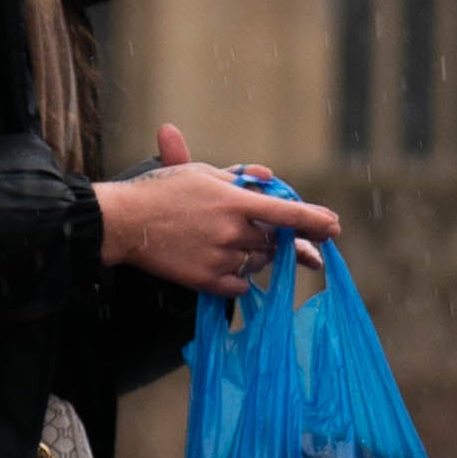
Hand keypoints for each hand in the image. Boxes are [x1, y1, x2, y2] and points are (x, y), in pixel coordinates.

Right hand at [99, 124, 340, 293]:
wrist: (123, 222)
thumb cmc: (162, 191)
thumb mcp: (201, 172)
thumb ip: (239, 176)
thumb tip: (269, 176)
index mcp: (234, 201)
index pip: (287, 214)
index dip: (315, 221)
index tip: (334, 227)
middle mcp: (232, 231)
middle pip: (274, 242)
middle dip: (278, 240)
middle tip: (276, 239)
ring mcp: (220, 257)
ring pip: (259, 262)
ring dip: (256, 255)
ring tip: (228, 242)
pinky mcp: (207, 281)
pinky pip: (241, 285)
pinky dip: (240, 276)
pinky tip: (224, 263)